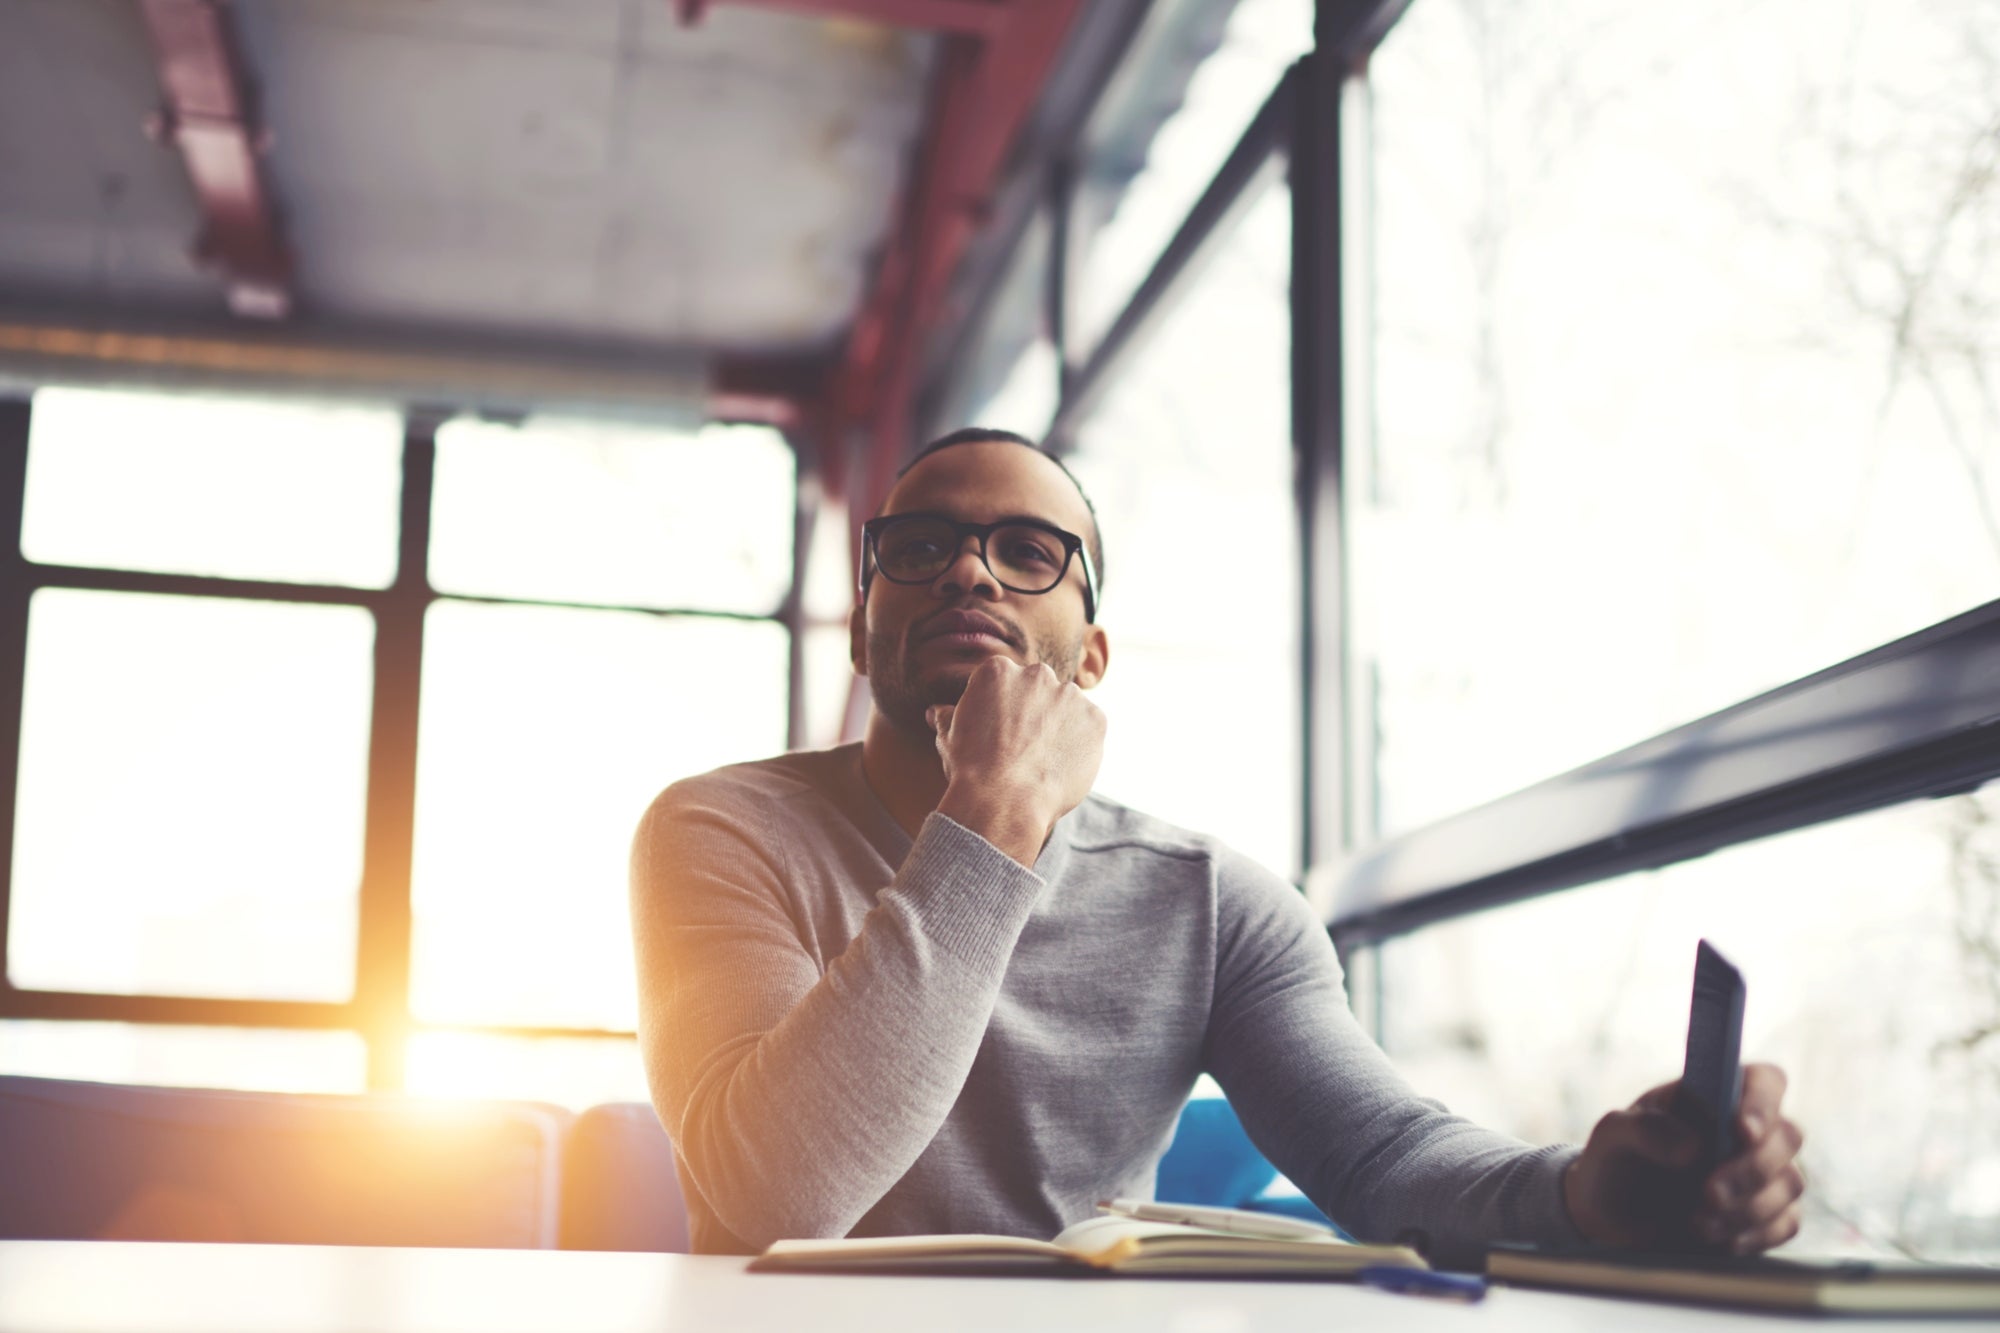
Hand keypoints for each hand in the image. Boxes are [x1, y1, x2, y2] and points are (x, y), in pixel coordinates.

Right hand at [927, 657, 1105, 866]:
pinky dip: (1081, 744)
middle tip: (1024, 748)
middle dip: (1035, 713)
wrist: (1004, 800)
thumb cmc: (971, 769)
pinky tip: (1062, 766)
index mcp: (998, 671)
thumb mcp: (949, 738)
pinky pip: (1090, 727)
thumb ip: (947, 716)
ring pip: (1068, 708)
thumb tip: (935, 712)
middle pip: (1040, 690)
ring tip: (1043, 761)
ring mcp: (1070, 695)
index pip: (1007, 683)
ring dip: (1060, 727)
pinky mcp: (1096, 719)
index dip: (1004, 711)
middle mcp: (1037, 674)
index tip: (1001, 735)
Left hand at [1563, 1063, 1804, 1253]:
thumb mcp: (1612, 1135)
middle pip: (1788, 1136)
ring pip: (1790, 1182)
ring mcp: (1765, 1172)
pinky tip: (1720, 1240)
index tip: (1739, 1129)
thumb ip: (1644, 1129)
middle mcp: (1749, 1129)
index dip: (1762, 1102)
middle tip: (1708, 1194)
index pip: (1765, 1081)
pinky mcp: (1769, 1215)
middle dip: (1751, 1168)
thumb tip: (1694, 1147)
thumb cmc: (1617, 1161)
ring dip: (1747, 1207)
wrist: (1612, 1219)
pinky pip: (1786, 1223)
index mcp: (1716, 1093)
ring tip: (1696, 1223)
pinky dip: (1755, 1234)